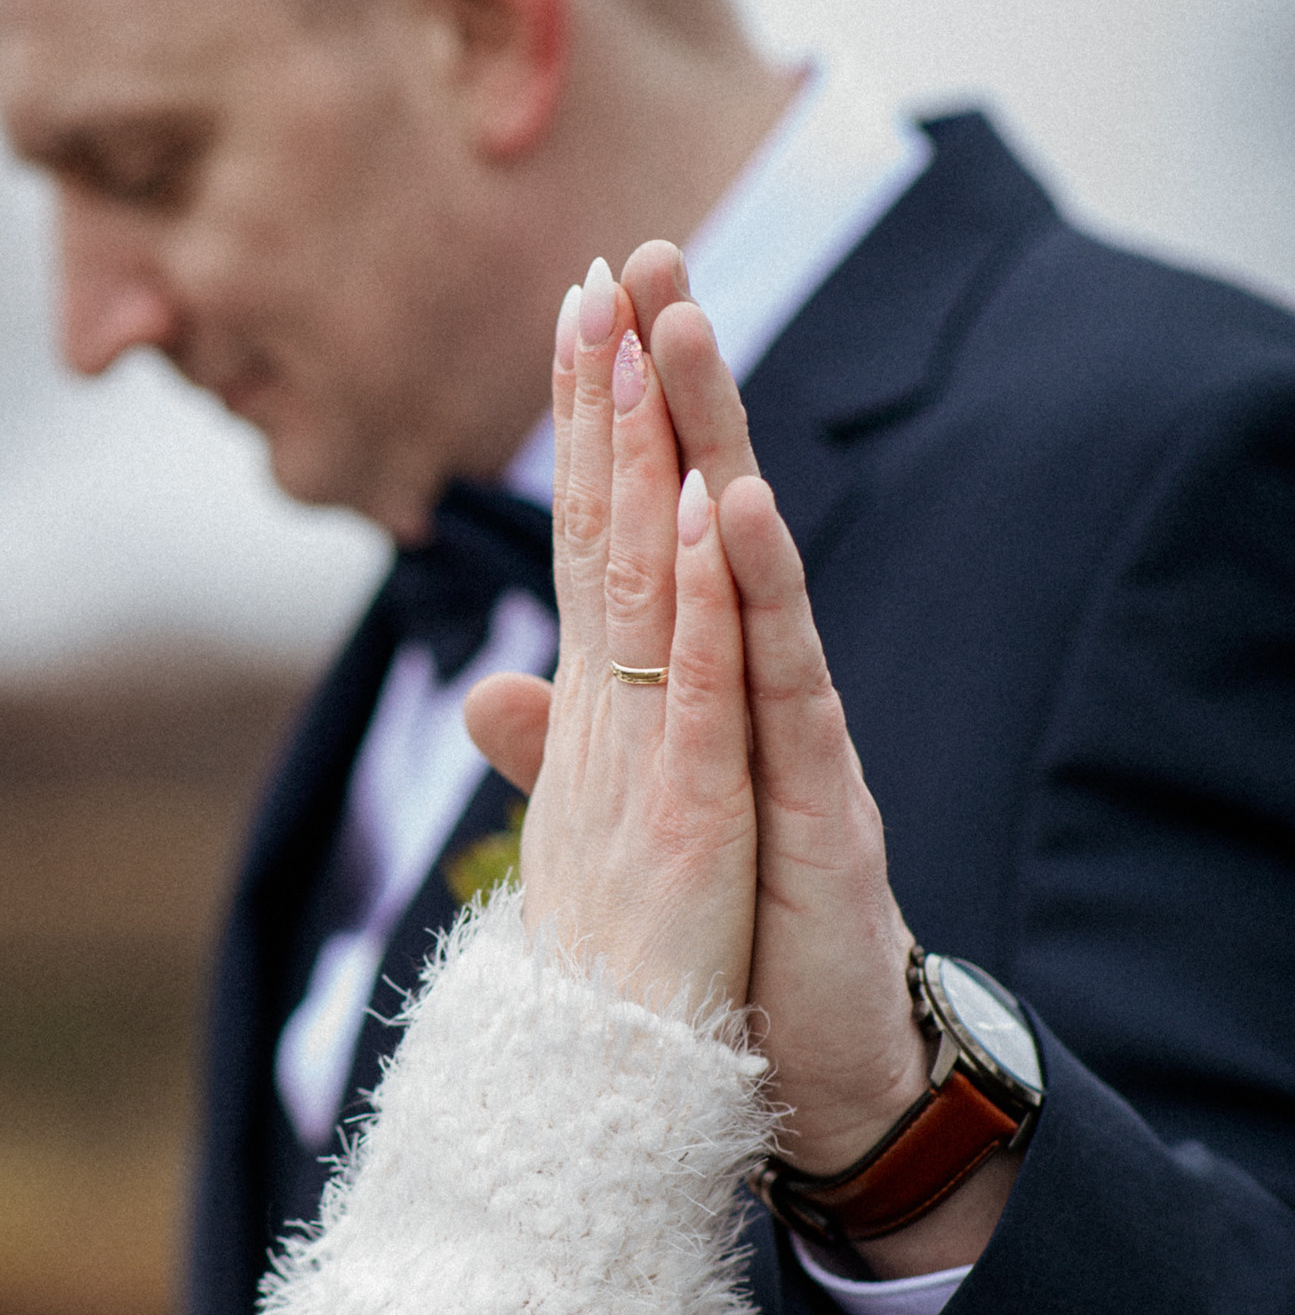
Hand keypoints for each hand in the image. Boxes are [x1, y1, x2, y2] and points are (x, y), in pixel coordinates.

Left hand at [473, 249, 1018, 1272]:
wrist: (813, 1061)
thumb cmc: (739, 929)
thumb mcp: (634, 820)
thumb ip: (566, 745)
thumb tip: (491, 683)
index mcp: (697, 683)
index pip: (643, 529)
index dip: (610, 426)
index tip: (579, 310)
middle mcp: (751, 682)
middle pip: (705, 509)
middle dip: (674, 384)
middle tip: (648, 253)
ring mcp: (792, 730)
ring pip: (750, 562)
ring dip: (719, 444)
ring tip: (687, 334)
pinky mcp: (823, 794)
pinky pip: (785, 679)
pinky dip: (762, 594)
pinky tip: (746, 512)